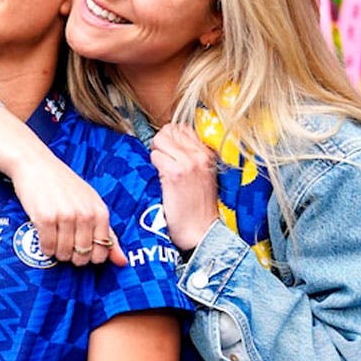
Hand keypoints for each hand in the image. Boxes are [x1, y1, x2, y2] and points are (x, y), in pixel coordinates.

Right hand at [10, 154, 124, 266]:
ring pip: (64, 254)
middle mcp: (85, 215)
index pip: (102, 251)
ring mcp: (66, 216)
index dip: (90, 256)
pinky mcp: (46, 218)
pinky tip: (44, 236)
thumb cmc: (64, 185)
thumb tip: (122, 262)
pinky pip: (47, 247)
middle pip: (82, 256)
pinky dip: (45, 247)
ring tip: (54, 238)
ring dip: (57, 252)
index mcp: (100, 212)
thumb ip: (107, 233)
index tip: (81, 249)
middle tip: (65, 243)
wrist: (36, 164)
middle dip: (72, 256)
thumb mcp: (91, 204)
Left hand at [150, 123, 218, 251]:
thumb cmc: (198, 208)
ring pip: (160, 140)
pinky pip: (155, 156)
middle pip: (169, 130)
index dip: (170, 138)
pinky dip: (153, 165)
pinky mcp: (174, 173)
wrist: (201, 231)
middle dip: (160, 143)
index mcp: (207, 154)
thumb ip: (191, 158)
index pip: (182, 128)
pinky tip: (159, 179)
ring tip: (160, 170)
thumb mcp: (203, 176)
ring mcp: (188, 162)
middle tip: (160, 161)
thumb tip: (169, 144)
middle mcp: (199, 155)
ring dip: (155, 153)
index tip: (168, 152)